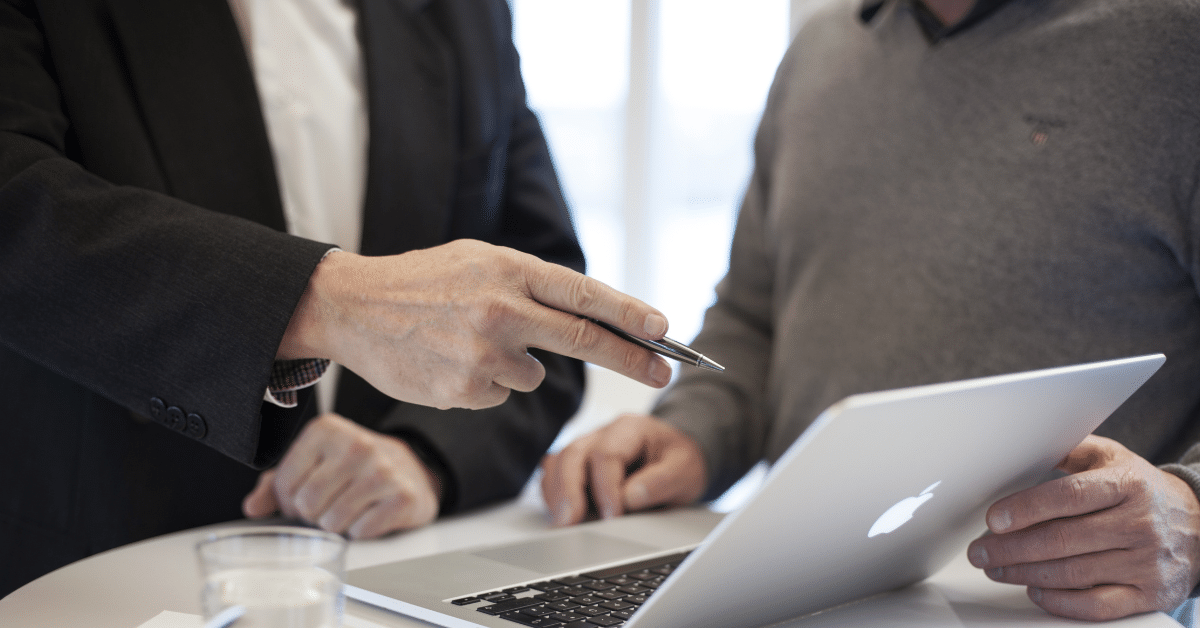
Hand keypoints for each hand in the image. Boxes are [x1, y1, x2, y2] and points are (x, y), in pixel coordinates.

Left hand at [242, 413, 439, 538]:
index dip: (289, 500)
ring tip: (349, 508)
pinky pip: (361, 531)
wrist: (409, 468)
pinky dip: (361, 531)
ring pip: (332, 522)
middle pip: (307, 505)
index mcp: (326, 430)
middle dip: (313, 514)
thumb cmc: (353, 467)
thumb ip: (276, 483)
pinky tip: (370, 512)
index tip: (305, 494)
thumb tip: (252, 508)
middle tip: (328, 504)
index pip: (284, 483)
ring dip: (336, 525)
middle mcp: (356, 444)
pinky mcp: (403, 496)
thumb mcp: (313, 463)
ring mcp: (383, 470)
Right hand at [277, 240, 673, 410]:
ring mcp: (483, 354)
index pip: (585, 295)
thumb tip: (590, 315)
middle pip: (584, 341)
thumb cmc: (423, 281)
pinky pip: (500, 393)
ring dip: (517, 364)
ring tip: (468, 340)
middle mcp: (501, 310)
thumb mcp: (479, 260)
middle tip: (664, 371)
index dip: (630, 315)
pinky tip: (451, 360)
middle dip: (633, 359)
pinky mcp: (464, 389)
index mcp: (508, 269)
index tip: (665, 330)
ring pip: (534, 374)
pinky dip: (486, 383)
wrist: (353, 307)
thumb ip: (531, 284)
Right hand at [540, 414, 705, 525]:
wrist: (677, 458)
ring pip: (557, 463)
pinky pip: (554, 475)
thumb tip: (631, 497)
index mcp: (630, 429)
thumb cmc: (679, 461)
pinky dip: (553, 494)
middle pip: (572, 455)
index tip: (612, 516)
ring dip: (556, 494)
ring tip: (562, 523)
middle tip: (569, 522)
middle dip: (568, 490)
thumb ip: (662, 481)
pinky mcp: (578, 466)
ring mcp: (586, 448)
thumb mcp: (685, 470)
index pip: (606, 454)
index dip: (605, 487)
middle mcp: (602, 434)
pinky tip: (562, 515)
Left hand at [967, 435, 1199, 620]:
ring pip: (1074, 574)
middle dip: (1011, 548)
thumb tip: (1021, 447)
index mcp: (1126, 484)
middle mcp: (1138, 524)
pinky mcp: (1150, 594)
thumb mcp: (1112, 458)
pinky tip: (1035, 591)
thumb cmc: (1141, 489)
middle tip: (980, 551)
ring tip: (996, 568)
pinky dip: (1061, 602)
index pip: (1068, 496)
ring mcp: (1146, 563)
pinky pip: (1097, 606)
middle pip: (1063, 539)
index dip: (1026, 509)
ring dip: (1025, 573)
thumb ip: (1068, 450)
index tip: (993, 519)